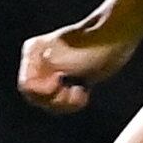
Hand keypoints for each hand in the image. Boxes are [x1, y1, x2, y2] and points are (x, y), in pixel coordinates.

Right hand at [18, 19, 141, 114]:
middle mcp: (41, 62)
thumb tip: (27, 88)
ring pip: (50, 101)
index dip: (42, 91)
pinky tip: (84, 93)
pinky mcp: (71, 79)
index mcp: (33, 53)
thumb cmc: (87, 44)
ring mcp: (55, 71)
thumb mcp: (58, 58)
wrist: (115, 38)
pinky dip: (72, 103)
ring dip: (64, 103)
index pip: (27, 85)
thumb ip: (39, 73)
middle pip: (36, 96)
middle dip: (54, 100)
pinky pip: (64, 101)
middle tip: (69, 92)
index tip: (60, 82)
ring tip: (79, 94)